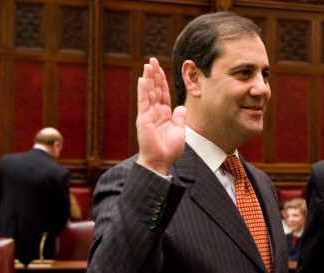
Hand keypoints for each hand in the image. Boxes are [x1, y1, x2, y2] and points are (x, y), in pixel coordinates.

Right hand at [135, 57, 186, 174]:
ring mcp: (148, 114)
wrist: (161, 161)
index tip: (161, 69)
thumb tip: (181, 107)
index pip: (163, 94)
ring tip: (148, 64)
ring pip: (149, 92)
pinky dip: (143, 90)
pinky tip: (142, 79)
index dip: (162, 81)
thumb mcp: (179, 131)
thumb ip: (179, 118)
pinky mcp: (143, 119)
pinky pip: (143, 102)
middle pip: (155, 89)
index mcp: (164, 115)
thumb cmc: (169, 150)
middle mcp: (155, 112)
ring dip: (148, 78)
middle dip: (154, 74)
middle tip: (152, 60)